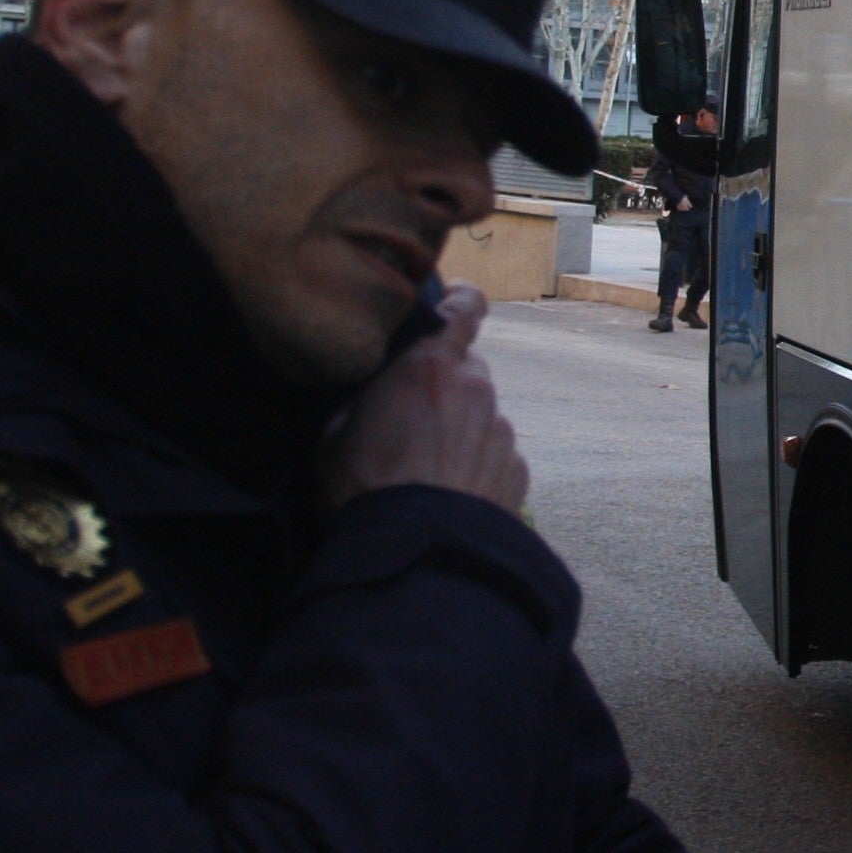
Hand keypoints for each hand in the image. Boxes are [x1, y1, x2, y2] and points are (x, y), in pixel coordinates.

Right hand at [322, 284, 530, 514]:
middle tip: (411, 417)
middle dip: (443, 383)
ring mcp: (501, 429)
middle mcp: (475, 388)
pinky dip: (474, 463)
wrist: (416, 550)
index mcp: (430, 366)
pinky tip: (447, 491)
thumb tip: (372, 393)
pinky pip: (493, 453)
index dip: (460, 302)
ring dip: (458, 428)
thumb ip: (365, 398)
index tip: (452, 304)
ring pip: (479, 413)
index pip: (464, 308)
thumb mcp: (335, 434)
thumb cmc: (365, 489)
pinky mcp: (516, 468)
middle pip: (465, 369)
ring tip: (424, 468)